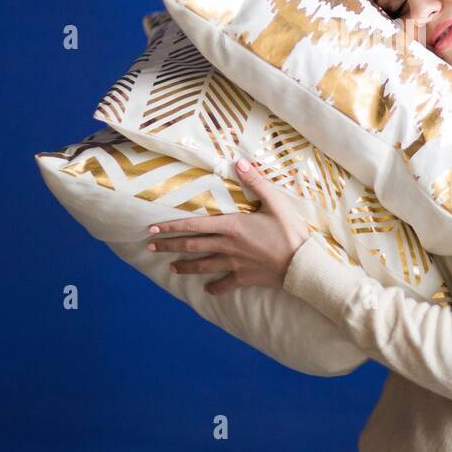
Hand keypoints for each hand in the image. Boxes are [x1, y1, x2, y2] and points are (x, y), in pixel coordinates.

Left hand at [145, 157, 311, 293]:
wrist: (301, 264)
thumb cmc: (289, 231)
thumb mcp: (275, 202)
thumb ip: (255, 182)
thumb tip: (238, 162)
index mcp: (231, 226)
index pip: (195, 225)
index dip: (172, 227)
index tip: (153, 229)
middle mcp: (227, 246)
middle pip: (192, 246)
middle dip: (170, 246)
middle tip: (151, 247)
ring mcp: (234, 264)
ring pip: (203, 266)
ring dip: (185, 266)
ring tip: (170, 267)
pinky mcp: (244, 278)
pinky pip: (224, 285)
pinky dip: (214, 288)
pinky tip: (207, 290)